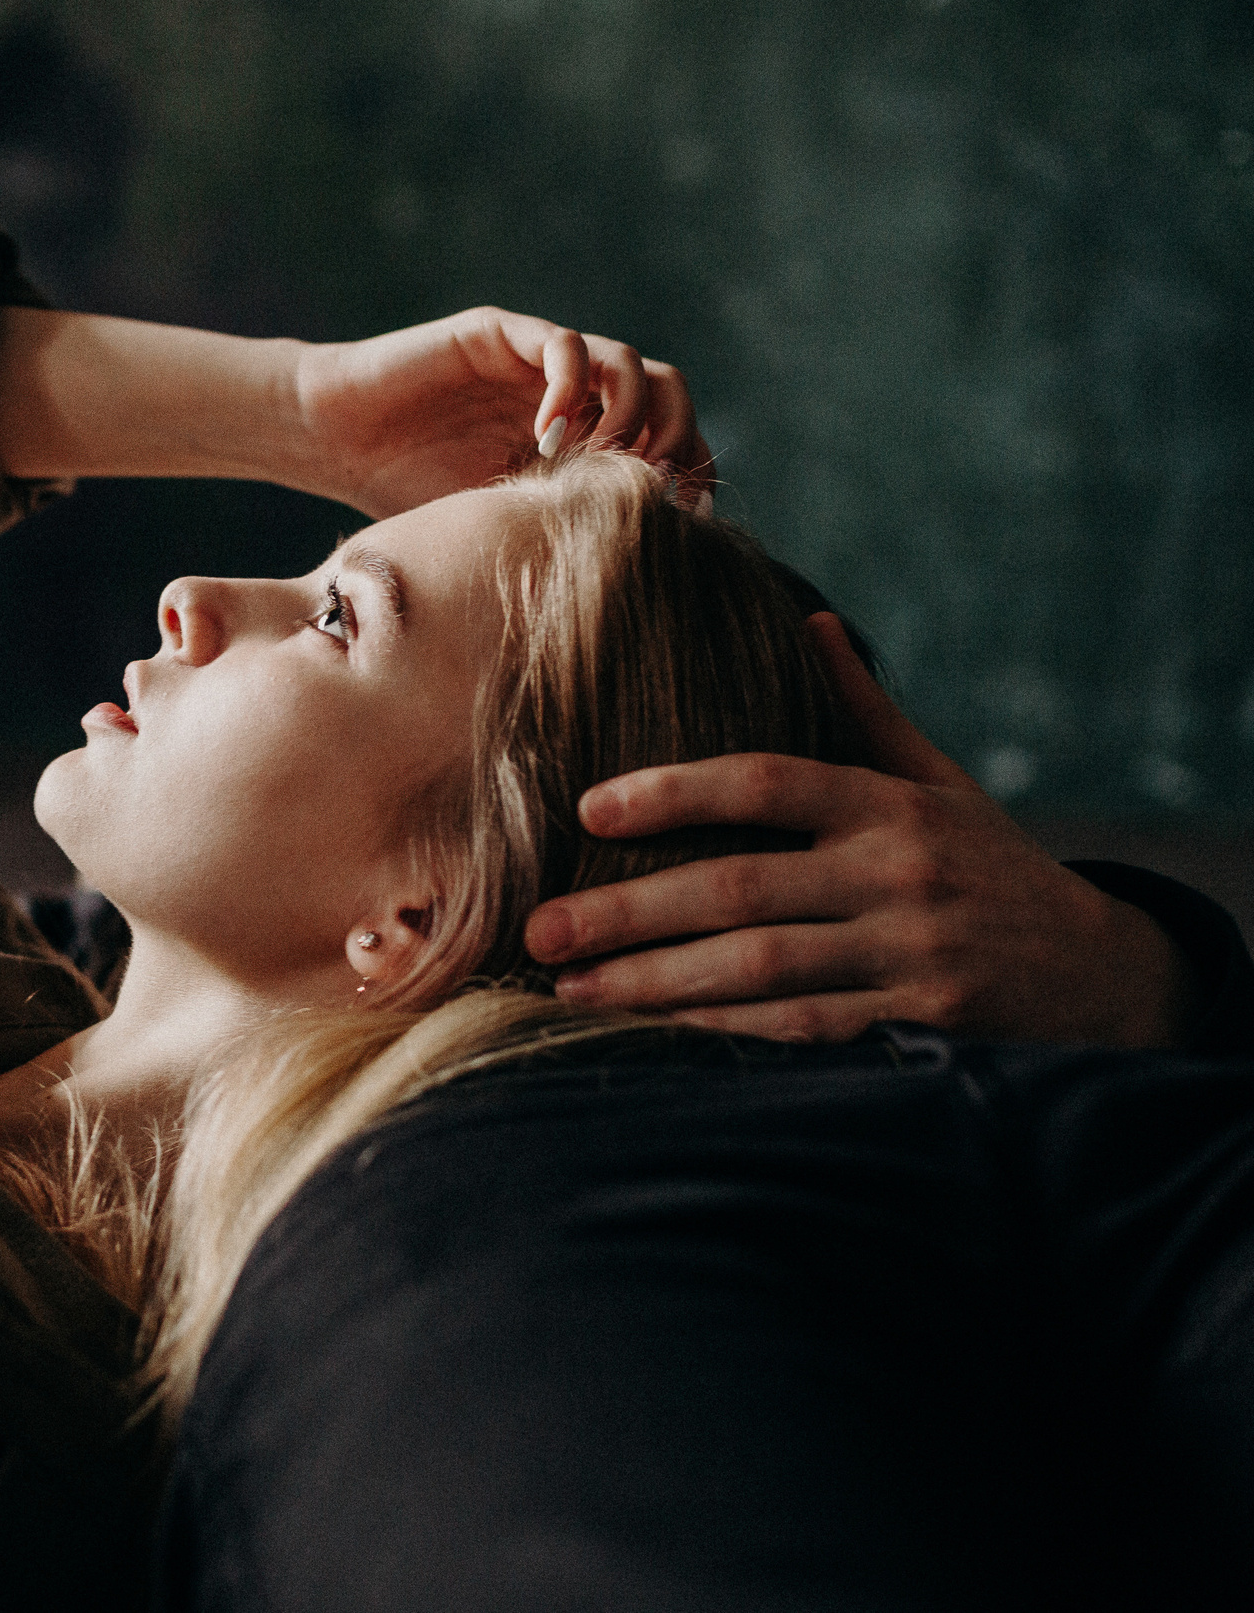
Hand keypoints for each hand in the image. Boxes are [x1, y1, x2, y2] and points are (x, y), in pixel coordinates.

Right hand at [292, 307, 709, 518]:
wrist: (335, 439)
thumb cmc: (403, 491)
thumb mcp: (496, 526)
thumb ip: (554, 533)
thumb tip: (627, 601)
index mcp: (582, 439)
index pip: (669, 439)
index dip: (688, 472)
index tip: (683, 518)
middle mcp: (572, 394)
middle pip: (667, 393)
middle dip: (673, 439)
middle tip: (648, 486)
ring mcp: (539, 361)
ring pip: (628, 363)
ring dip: (627, 415)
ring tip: (592, 461)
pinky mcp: (502, 335)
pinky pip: (564, 347)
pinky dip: (571, 387)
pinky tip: (546, 434)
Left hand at [522, 614, 1196, 1047]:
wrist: (1106, 976)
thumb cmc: (993, 869)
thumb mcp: (941, 783)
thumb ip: (866, 712)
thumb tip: (808, 619)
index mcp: (889, 806)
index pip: (767, 781)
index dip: (674, 792)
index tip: (589, 807)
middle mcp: (897, 875)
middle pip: (739, 889)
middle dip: (628, 911)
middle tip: (541, 929)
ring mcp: (909, 953)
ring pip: (759, 968)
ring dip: (655, 982)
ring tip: (571, 988)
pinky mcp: (920, 1024)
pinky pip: (802, 1027)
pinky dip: (723, 1028)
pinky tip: (654, 1028)